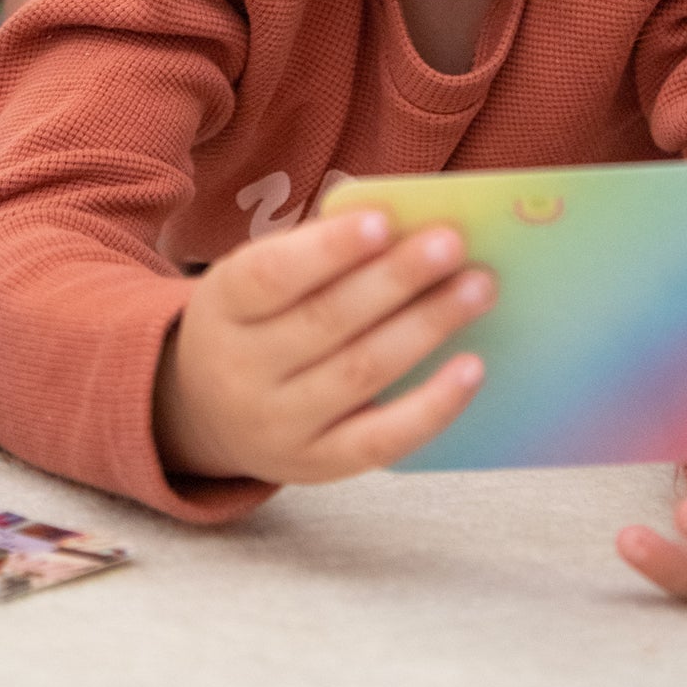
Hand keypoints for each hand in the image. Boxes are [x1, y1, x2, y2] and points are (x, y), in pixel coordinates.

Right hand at [154, 206, 493, 482]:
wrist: (208, 412)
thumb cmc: (255, 321)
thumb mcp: (256, 280)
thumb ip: (316, 251)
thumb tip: (408, 226)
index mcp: (221, 305)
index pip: (270, 275)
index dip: (327, 249)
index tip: (384, 221)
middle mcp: (241, 370)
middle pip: (325, 320)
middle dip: (396, 280)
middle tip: (452, 244)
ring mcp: (278, 425)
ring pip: (360, 372)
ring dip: (426, 326)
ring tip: (477, 288)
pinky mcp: (318, 465)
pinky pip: (381, 440)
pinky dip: (432, 405)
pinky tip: (472, 367)